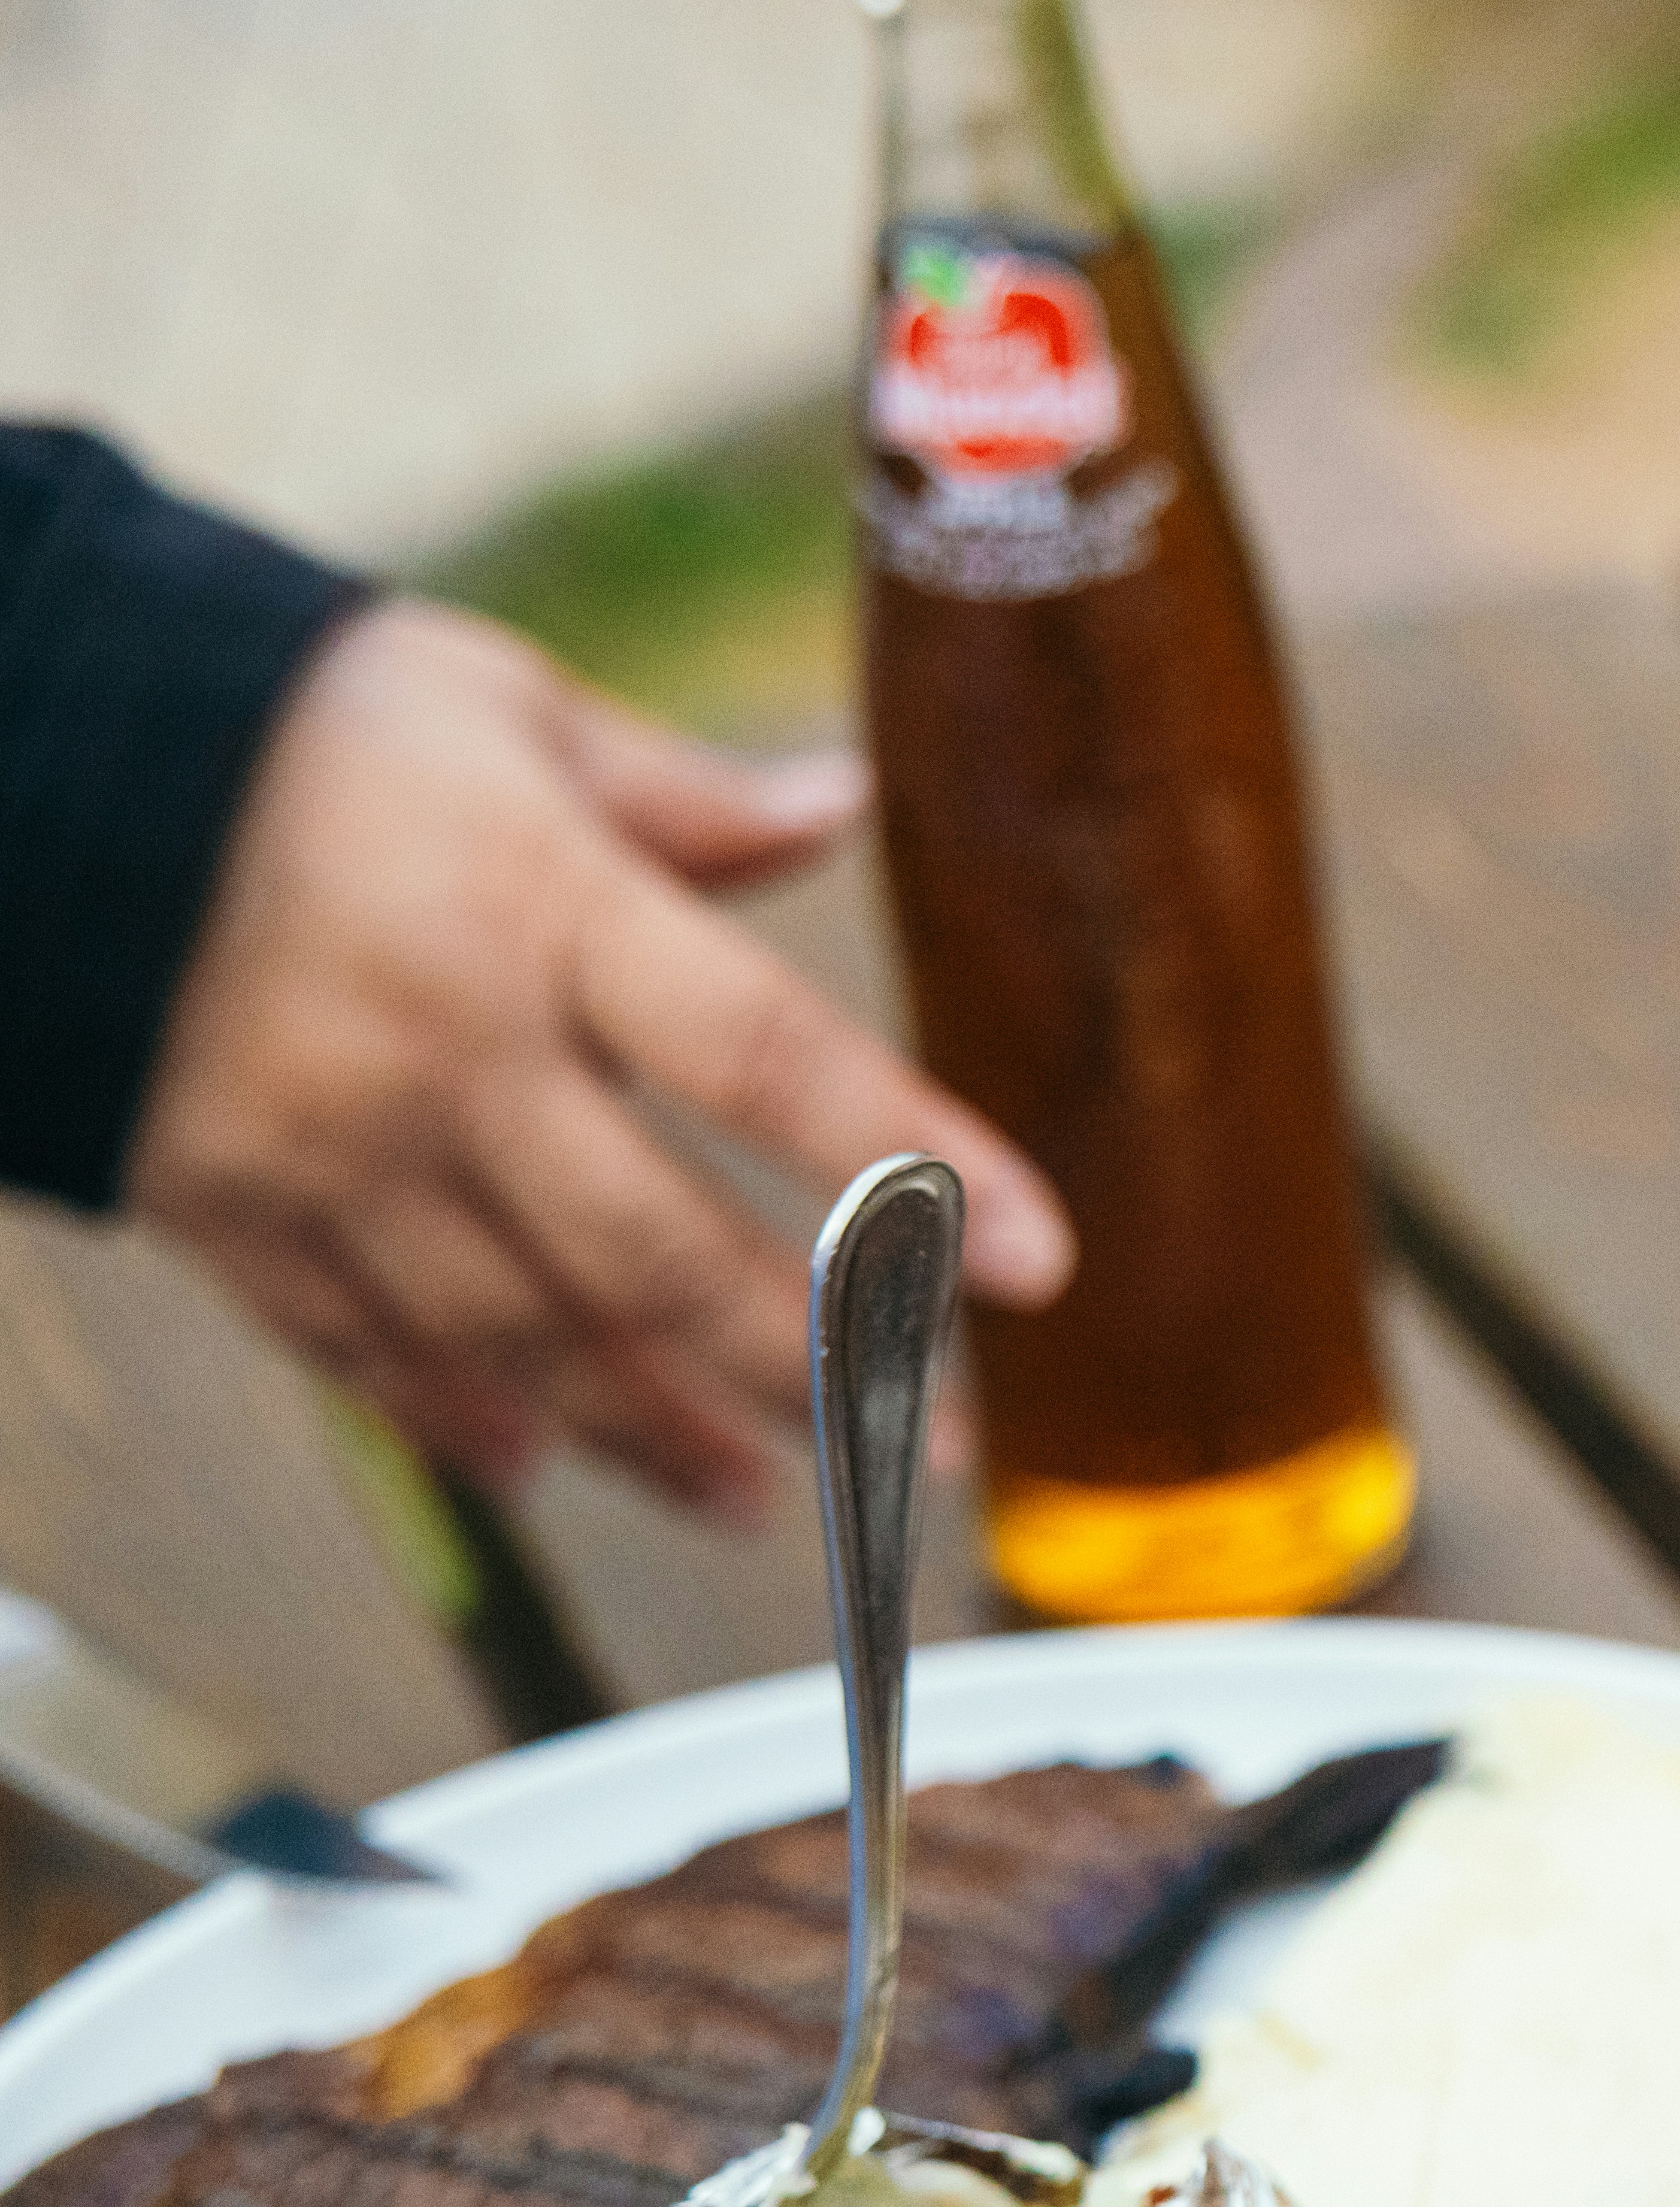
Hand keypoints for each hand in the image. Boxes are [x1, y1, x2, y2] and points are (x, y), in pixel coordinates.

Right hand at [119, 601, 1072, 1520]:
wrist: (14, 753)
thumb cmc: (294, 717)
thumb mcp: (500, 706)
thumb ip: (679, 797)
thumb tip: (846, 802)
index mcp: (539, 913)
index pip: (777, 1062)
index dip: (920, 1165)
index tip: (1049, 1262)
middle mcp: (445, 1053)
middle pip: (660, 1248)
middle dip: (809, 1360)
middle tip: (926, 1440)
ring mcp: (328, 1148)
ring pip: (524, 1333)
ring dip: (658, 1431)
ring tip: (769, 1500)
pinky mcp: (223, 1203)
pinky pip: (362, 1342)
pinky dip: (461, 1416)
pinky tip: (549, 1463)